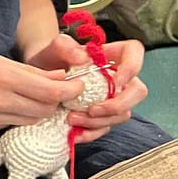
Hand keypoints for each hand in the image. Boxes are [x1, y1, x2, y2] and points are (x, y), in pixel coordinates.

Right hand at [0, 43, 84, 129]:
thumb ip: (20, 69)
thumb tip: (54, 75)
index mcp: (1, 75)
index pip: (51, 90)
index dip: (71, 89)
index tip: (78, 85)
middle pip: (46, 108)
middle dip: (58, 100)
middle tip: (60, 89)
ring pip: (32, 119)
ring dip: (41, 110)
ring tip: (40, 97)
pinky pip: (13, 125)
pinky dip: (22, 117)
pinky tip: (17, 106)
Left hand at [26, 35, 147, 142]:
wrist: (40, 80)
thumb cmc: (51, 59)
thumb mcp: (52, 49)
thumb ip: (64, 46)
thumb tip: (82, 57)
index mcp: (110, 55)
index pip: (134, 51)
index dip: (132, 67)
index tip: (116, 81)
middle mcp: (117, 77)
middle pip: (137, 91)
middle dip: (117, 105)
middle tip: (92, 110)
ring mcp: (112, 98)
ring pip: (122, 114)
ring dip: (99, 121)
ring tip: (71, 118)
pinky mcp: (102, 115)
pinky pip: (106, 127)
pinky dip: (91, 132)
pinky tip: (75, 132)